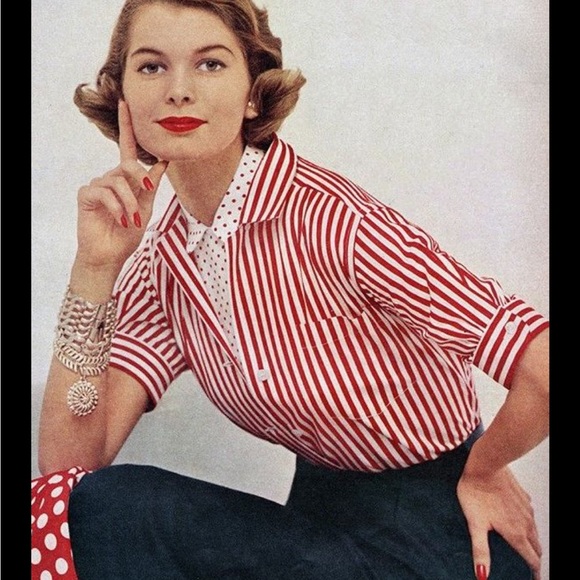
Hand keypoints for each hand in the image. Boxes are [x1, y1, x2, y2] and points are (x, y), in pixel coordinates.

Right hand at [75, 100, 167, 268]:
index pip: (128, 149)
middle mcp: (110, 178)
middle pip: (127, 164)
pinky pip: (104, 192)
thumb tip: (164, 161)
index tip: (126, 104)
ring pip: (117, 181)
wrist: (111, 255)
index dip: (127, 126)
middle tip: (148, 192)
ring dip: (129, 201)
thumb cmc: (127, 233)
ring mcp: (97, 185)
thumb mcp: (146, 206)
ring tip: (131, 219)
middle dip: (139, 179)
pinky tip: (120, 219)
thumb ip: (151, 184)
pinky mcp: (86, 194)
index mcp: (126, 179)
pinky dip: (116, 206)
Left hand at [457, 462, 541, 578]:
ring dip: (532, 541)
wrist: (485, 464)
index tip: (533, 578)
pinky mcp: (523, 497)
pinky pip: (529, 515)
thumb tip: (482, 574)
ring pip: (534, 531)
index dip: (534, 571)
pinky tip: (517, 521)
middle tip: (528, 566)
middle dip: (534, 558)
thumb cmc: (477, 491)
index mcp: (516, 532)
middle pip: (536, 546)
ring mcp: (526, 509)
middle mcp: (526, 522)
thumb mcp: (475, 524)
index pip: (532, 559)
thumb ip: (480, 550)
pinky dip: (527, 523)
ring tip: (524, 547)